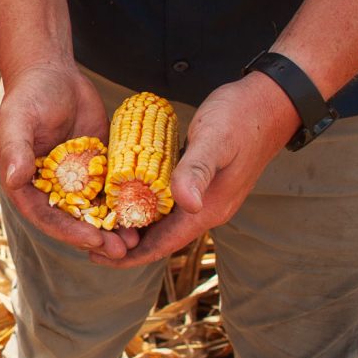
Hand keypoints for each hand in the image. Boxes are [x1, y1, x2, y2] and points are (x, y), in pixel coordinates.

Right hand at [0, 64, 139, 258]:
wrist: (52, 73)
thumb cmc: (29, 95)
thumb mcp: (18, 120)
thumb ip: (15, 150)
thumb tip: (14, 180)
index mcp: (25, 184)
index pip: (46, 216)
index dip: (68, 231)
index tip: (92, 240)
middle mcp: (49, 187)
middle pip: (73, 220)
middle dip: (97, 237)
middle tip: (122, 250)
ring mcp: (75, 179)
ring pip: (95, 209)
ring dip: (114, 226)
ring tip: (137, 239)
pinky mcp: (96, 166)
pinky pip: (112, 188)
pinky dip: (126, 201)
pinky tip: (147, 211)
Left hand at [90, 72, 299, 266]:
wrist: (271, 100)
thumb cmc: (242, 117)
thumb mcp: (215, 141)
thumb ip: (198, 171)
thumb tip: (187, 206)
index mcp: (208, 208)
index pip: (163, 244)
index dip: (129, 255)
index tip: (95, 257)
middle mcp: (205, 208)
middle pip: (158, 237)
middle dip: (124, 243)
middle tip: (86, 239)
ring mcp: (204, 195)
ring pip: (160, 220)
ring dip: (131, 224)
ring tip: (97, 222)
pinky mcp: (199, 180)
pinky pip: (165, 201)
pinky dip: (142, 204)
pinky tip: (121, 196)